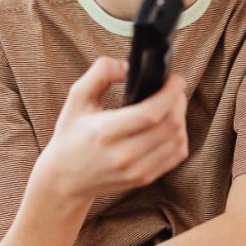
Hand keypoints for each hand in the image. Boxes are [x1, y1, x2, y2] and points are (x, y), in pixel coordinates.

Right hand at [31, 56, 188, 203]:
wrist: (65, 178)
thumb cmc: (71, 134)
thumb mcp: (77, 97)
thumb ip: (100, 73)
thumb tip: (128, 66)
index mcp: (106, 132)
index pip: (150, 113)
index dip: (170, 93)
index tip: (175, 80)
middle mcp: (123, 155)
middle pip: (170, 126)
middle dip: (178, 102)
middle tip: (173, 90)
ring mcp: (136, 170)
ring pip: (177, 140)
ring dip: (181, 119)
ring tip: (171, 107)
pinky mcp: (144, 178)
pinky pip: (176, 155)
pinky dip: (179, 137)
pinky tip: (168, 128)